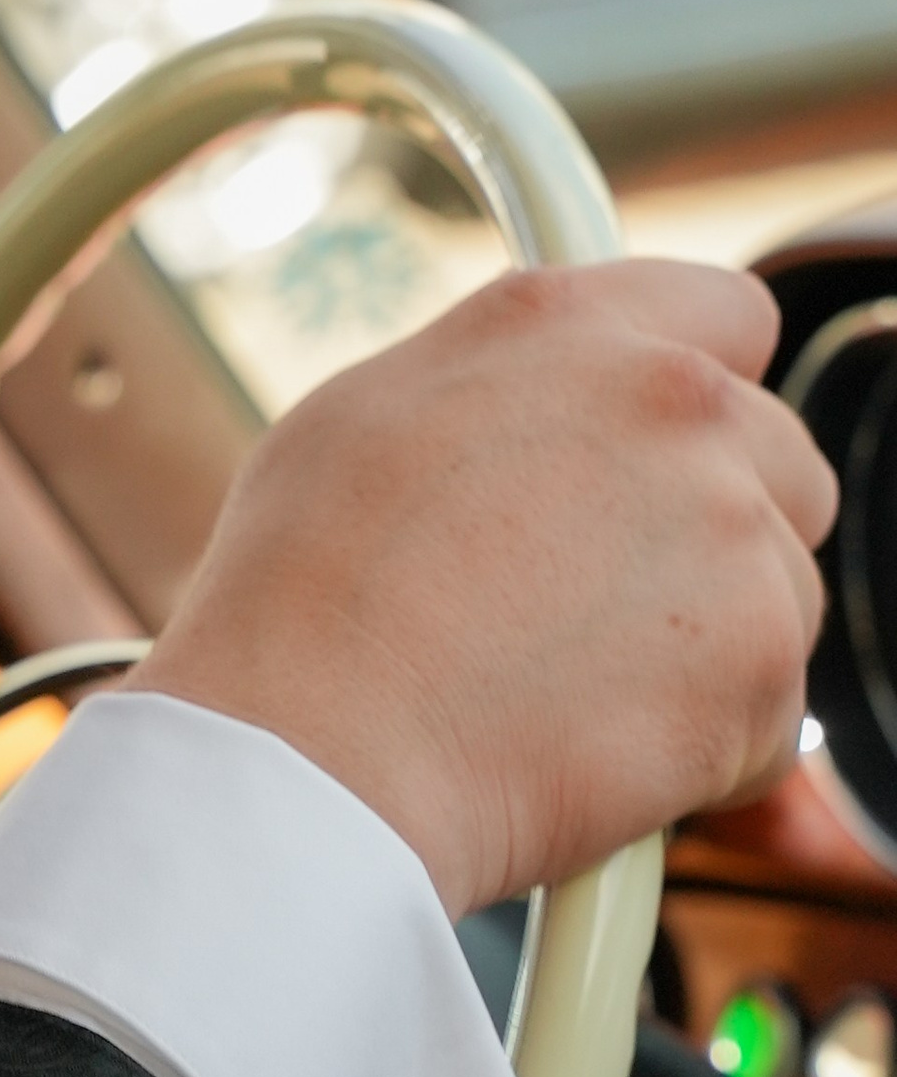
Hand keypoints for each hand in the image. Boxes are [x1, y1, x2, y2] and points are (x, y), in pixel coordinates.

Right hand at [128, 259, 836, 919]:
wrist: (313, 760)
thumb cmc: (296, 610)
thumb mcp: (357, 422)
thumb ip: (491, 384)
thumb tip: (542, 404)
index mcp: (563, 326)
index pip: (727, 317)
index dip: (697, 400)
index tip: (657, 462)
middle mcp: (669, 399)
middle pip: (778, 464)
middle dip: (710, 538)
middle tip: (588, 613)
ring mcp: (728, 526)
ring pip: (781, 595)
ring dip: (706, 651)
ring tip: (563, 697)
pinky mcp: (758, 656)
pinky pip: (768, 717)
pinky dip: (703, 754)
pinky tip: (586, 759)